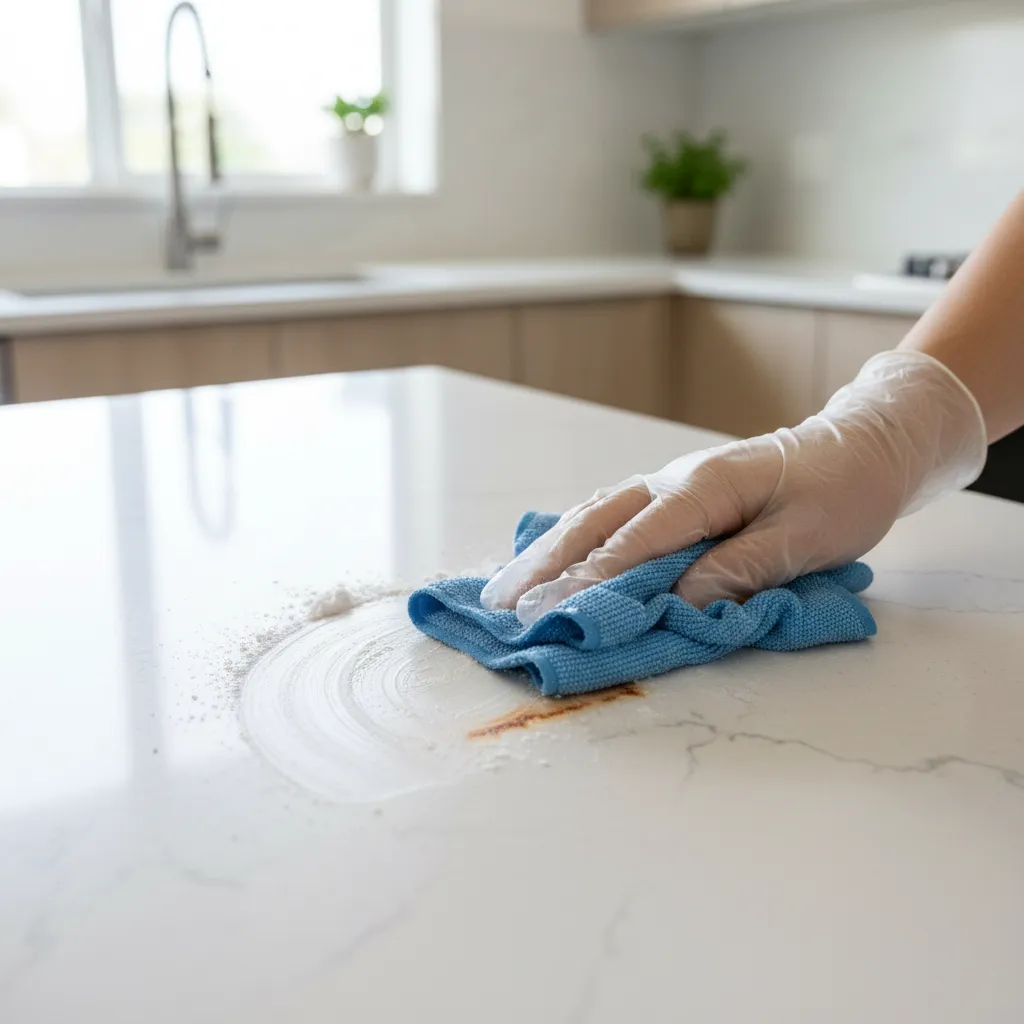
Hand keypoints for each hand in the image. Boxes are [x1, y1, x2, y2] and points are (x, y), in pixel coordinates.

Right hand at [481, 351, 986, 623]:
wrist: (861, 447)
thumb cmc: (842, 493)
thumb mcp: (804, 539)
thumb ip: (737, 569)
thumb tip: (678, 601)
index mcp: (706, 487)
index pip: (635, 541)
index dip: (590, 580)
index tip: (547, 611)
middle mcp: (673, 479)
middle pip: (595, 522)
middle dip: (546, 564)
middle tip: (500, 602)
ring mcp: (668, 481)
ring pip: (594, 514)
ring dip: (547, 550)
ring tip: (505, 585)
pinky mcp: (673, 492)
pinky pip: (610, 512)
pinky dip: (573, 535)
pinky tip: (550, 552)